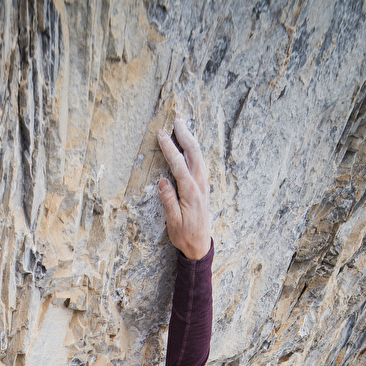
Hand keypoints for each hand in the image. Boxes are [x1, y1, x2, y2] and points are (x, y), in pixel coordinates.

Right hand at [157, 118, 210, 260]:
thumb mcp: (173, 222)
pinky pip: (200, 162)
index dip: (169, 148)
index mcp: (191, 193)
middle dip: (184, 135)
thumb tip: (162, 182)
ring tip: (183, 125)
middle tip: (176, 119)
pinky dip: (194, 150)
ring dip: (191, 139)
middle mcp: (200, 185)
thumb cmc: (184, 236)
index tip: (161, 134)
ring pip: (198, 156)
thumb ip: (168, 201)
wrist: (200, 246)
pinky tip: (190, 144)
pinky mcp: (204, 187)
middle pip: (193, 154)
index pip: (179, 165)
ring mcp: (204, 185)